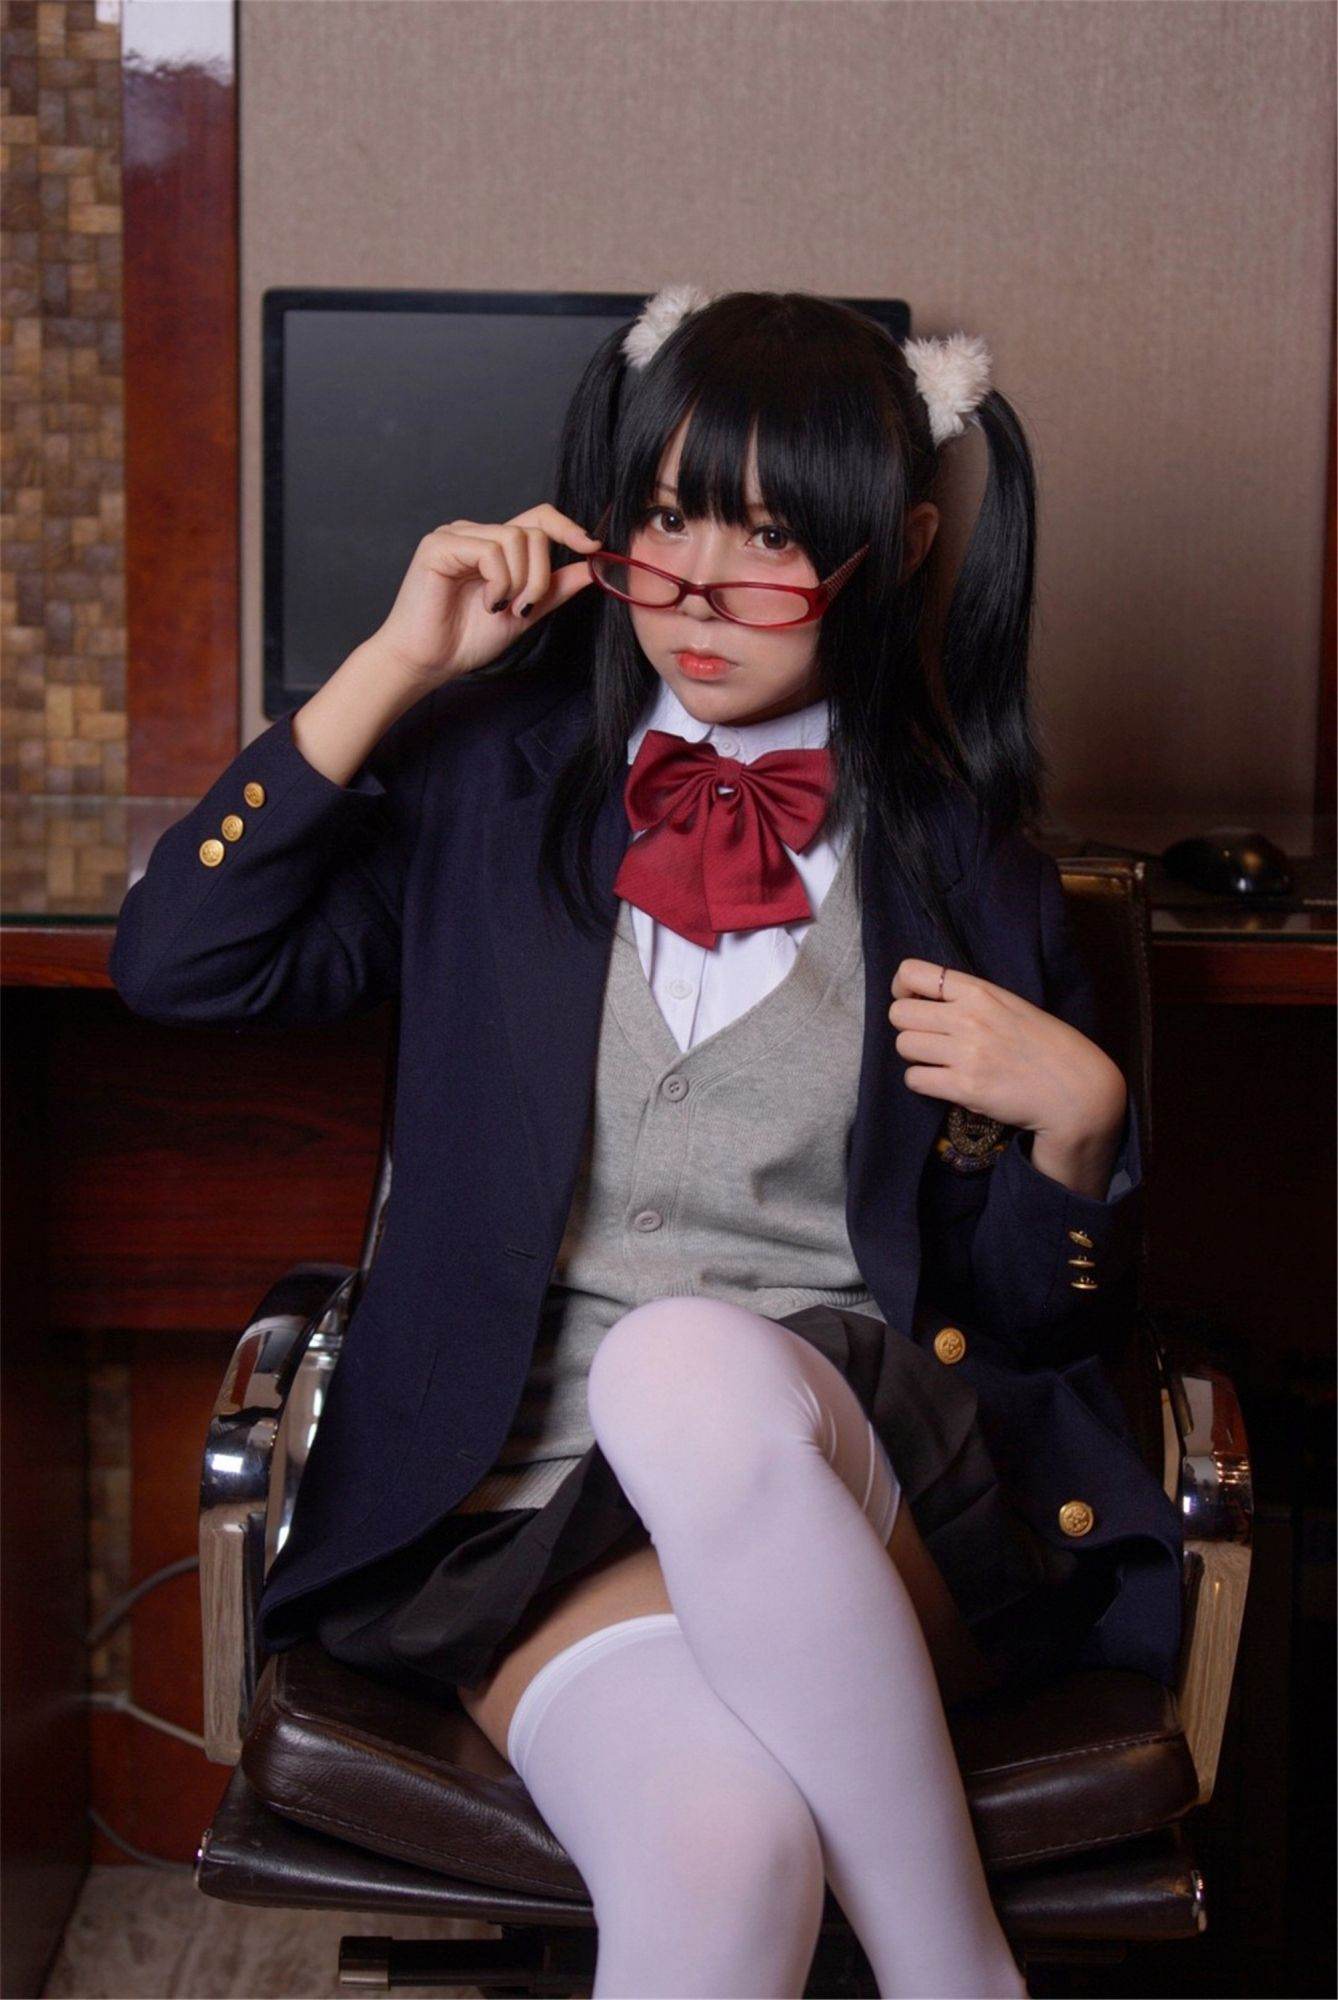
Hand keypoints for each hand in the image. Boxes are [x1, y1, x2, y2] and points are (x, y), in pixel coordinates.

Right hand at [373, 503, 603, 687]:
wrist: (428, 663)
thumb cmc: (465, 640)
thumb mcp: (524, 614)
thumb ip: (553, 589)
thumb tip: (591, 567)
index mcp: (494, 546)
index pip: (538, 518)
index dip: (568, 527)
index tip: (592, 547)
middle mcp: (476, 534)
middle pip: (534, 532)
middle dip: (540, 576)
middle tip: (523, 608)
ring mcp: (456, 535)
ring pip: (515, 539)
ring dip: (520, 582)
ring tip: (501, 608)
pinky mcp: (440, 545)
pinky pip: (491, 551)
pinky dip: (499, 583)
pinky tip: (486, 603)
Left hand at [888, 958, 1127, 1144]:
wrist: (1075, 1090)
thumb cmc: (1045, 1046)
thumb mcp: (1011, 1005)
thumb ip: (971, 999)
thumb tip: (927, 999)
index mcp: (980, 991)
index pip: (912, 972)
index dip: (902, 988)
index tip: (913, 1002)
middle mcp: (968, 1018)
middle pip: (898, 1013)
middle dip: (909, 1027)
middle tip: (929, 1039)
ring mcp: (966, 1053)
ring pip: (903, 1045)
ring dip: (916, 1056)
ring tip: (939, 1062)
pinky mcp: (965, 1088)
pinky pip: (914, 1079)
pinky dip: (923, 1082)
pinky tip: (943, 1082)